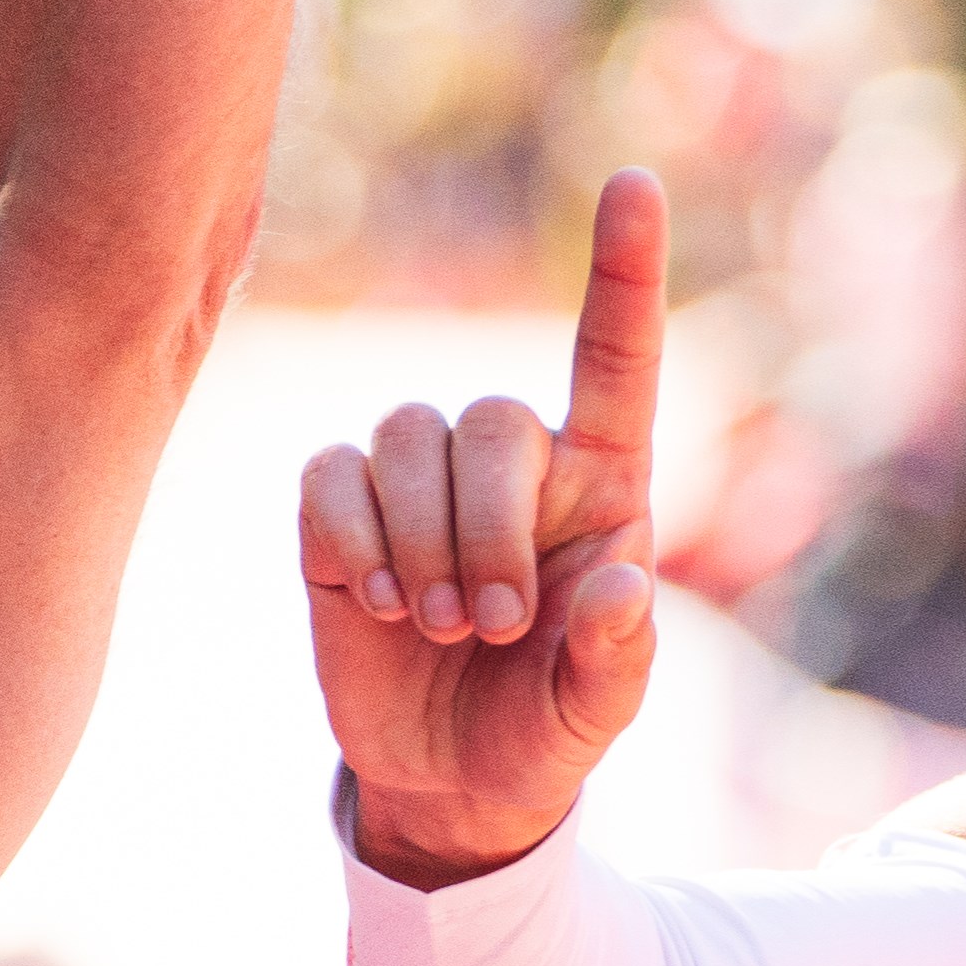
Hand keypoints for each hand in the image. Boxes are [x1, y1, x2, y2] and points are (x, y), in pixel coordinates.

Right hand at [304, 172, 664, 886]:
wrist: (448, 781)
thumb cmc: (542, 730)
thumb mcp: (595, 716)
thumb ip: (618, 658)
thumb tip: (622, 588)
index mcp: (601, 486)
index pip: (616, 360)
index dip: (625, 273)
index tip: (636, 184)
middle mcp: (513, 464)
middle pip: (490, 420)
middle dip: (486, 527)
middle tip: (494, 626)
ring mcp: (421, 482)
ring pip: (405, 437)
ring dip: (419, 543)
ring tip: (441, 626)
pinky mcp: (340, 512)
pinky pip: (329, 475)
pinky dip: (350, 540)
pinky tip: (374, 603)